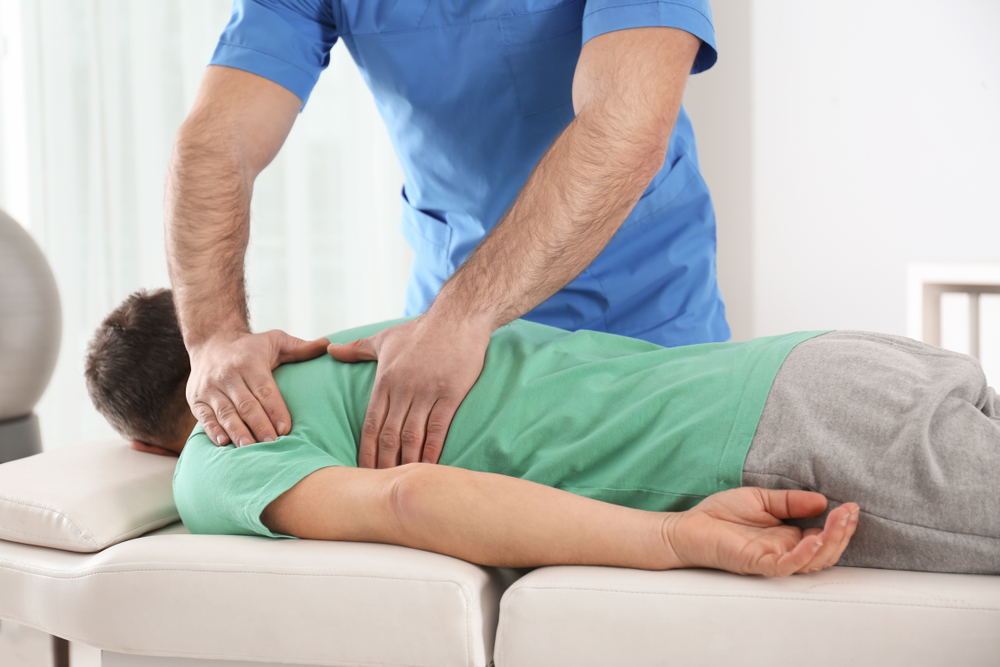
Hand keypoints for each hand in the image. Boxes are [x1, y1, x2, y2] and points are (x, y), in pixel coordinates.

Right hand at [187, 330, 328, 446]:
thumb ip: (300, 347)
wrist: (211, 341)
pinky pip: (204, 417)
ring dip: (238, 432)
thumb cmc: (250, 347)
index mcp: (249, 363)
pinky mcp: (195, 399)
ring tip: (250, 449)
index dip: (275, 409)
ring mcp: (209, 388)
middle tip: (274, 444)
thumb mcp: (275, 341)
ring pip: (225, 413)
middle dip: (260, 426)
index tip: (287, 428)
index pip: (265, 389)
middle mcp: (228, 375)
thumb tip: (328, 345)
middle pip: (246, 404)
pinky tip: (224, 444)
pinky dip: (213, 431)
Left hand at [327, 313, 491, 467]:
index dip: (366, 450)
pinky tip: (428, 467)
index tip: (360, 471)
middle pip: (389, 435)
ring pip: (411, 435)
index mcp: (385, 380)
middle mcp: (403, 389)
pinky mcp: (451, 393)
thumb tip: (329, 349)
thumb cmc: (420, 330)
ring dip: (405, 462)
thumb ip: (356, 349)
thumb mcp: (385, 339)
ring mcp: (427, 392)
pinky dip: (432, 450)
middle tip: (377, 487)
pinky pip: (438, 428)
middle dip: (382, 464)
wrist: (458, 317)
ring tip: (400, 483)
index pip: (371, 423)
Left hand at [666, 488, 859, 575]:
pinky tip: (814, 539)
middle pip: (825, 551)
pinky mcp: (756, 563)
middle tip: (851, 512)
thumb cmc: (720, 515)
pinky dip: (803, 555)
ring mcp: (772, 559)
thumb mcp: (760, 499)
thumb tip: (822, 499)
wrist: (687, 528)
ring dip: (830, 542)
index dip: (840, 524)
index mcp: (786, 537)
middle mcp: (783, 550)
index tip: (852, 506)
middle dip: (842, 532)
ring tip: (840, 521)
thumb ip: (789, 501)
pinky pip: (786, 565)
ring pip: (812, 561)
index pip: (823, 536)